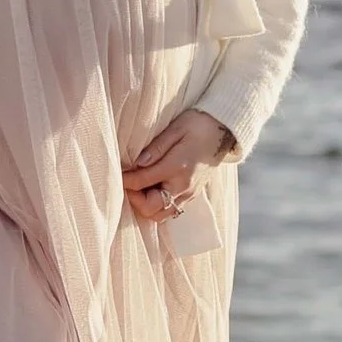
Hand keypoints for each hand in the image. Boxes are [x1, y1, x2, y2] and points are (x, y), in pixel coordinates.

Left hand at [124, 106, 236, 226]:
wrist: (224, 131)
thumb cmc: (197, 125)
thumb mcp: (175, 130)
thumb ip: (155, 148)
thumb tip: (137, 163)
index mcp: (177, 167)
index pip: (142, 182)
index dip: (125, 181)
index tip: (117, 174)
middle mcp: (183, 186)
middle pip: (151, 208)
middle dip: (134, 198)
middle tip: (128, 182)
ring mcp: (189, 194)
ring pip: (160, 215)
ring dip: (145, 205)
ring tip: (139, 186)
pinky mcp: (192, 195)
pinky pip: (170, 210)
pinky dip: (157, 206)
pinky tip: (151, 189)